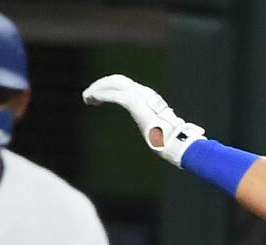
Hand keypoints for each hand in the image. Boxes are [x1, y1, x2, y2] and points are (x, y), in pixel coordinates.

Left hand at [83, 74, 206, 165]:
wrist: (179, 143)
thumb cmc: (173, 142)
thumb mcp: (161, 131)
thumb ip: (155, 128)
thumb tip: (159, 138)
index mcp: (151, 98)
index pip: (126, 85)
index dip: (111, 87)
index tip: (99, 98)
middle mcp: (145, 93)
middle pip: (117, 80)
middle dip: (101, 84)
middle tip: (89, 95)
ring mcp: (141, 97)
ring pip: (113, 84)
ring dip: (97, 88)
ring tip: (86, 98)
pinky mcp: (135, 104)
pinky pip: (113, 95)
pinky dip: (99, 95)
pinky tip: (91, 99)